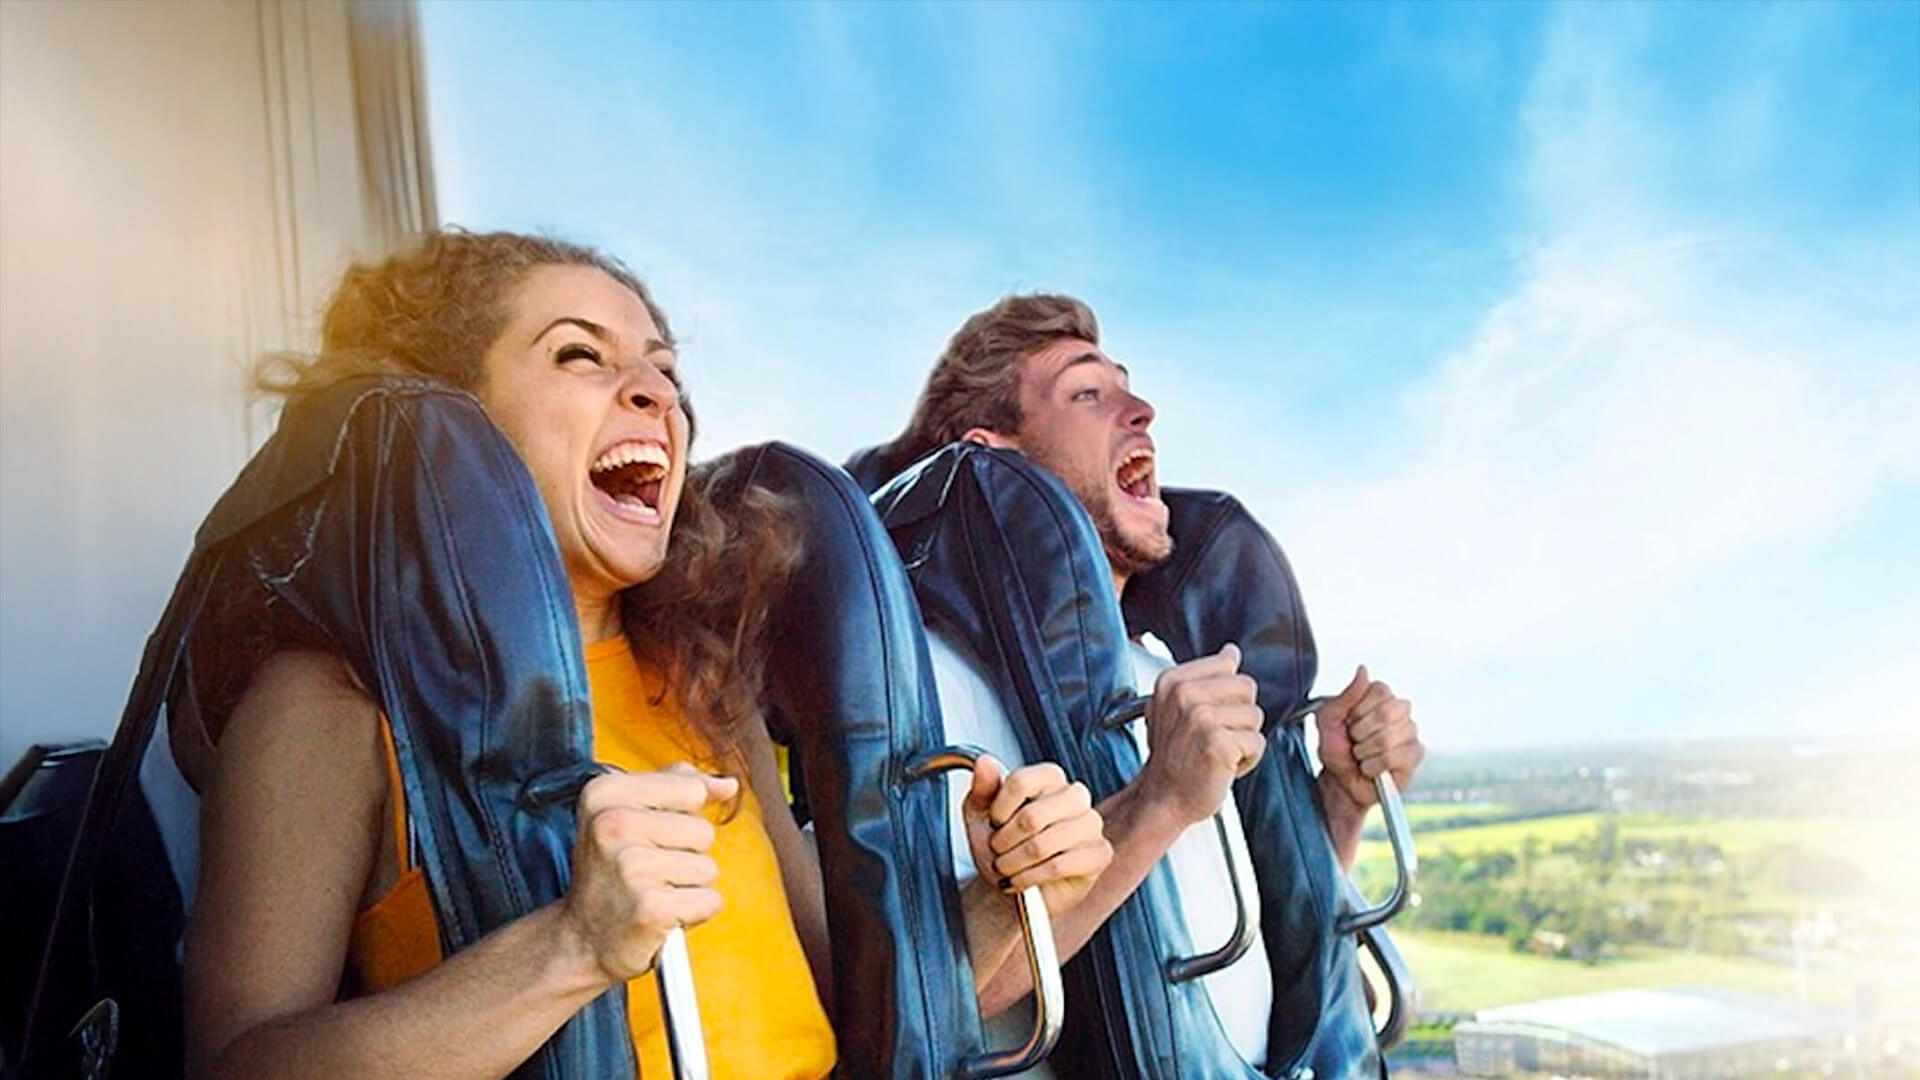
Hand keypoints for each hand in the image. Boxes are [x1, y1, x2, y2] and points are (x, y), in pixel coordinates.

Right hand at [562, 763, 737, 984]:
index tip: (649, 836)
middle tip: (647, 872)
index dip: (683, 816)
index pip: (691, 788)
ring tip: (652, 892)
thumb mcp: (629, 814)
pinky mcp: (650, 908)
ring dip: (689, 886)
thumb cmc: (613, 874)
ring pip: (708, 868)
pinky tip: (661, 916)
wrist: (583, 940)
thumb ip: (678, 786)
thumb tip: (729, 785)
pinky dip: (694, 913)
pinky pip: (710, 901)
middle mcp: (613, 825)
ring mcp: (631, 867)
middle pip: (703, 830)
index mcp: (605, 793)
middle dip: (686, 855)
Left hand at [962, 758, 1111, 916]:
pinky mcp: (1100, 853)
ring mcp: (1091, 824)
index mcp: (1050, 777)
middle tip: (998, 852)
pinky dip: (1031, 878)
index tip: (994, 823)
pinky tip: (1022, 880)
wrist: (1016, 883)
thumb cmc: (1003, 845)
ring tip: (1007, 868)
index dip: (998, 810)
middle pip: (1031, 817)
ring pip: (1042, 845)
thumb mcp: (981, 815)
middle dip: (1004, 843)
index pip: (1021, 782)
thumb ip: (983, 788)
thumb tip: (984, 762)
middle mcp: (1075, 795)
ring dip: (1014, 864)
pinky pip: (1059, 867)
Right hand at [1136, 643, 1265, 825]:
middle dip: (1240, 715)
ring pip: (1255, 716)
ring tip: (1218, 752)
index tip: (1208, 714)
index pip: (1228, 665)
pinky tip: (1224, 766)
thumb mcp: (1178, 707)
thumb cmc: (1173, 757)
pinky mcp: (1218, 743)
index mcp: (1173, 681)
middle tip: (1214, 735)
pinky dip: (1248, 760)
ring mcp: (1201, 718)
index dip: (1227, 695)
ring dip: (1244, 740)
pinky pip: (1257, 742)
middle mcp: (1185, 695)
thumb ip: (1205, 677)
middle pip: (1246, 687)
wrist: (1163, 798)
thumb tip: (1231, 652)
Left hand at [1314, 665, 1422, 810]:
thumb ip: (1346, 695)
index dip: (1358, 710)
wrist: (1340, 782)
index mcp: (1380, 698)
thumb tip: (1363, 670)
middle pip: (1387, 713)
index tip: (1349, 722)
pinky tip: (1371, 767)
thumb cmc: (1337, 749)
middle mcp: (1400, 712)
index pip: (1380, 690)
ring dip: (1364, 752)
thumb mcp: (1329, 719)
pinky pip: (1392, 757)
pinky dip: (1373, 766)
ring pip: (1387, 738)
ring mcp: (1410, 733)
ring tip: (1362, 755)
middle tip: (1355, 741)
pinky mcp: (1414, 756)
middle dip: (1360, 732)